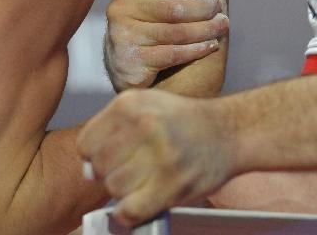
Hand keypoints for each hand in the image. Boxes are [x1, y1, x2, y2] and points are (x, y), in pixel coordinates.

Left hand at [78, 89, 234, 226]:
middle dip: (110, 174)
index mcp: (131, 103)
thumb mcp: (146, 106)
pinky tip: (143, 201)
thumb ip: (112, 130)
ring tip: (143, 182)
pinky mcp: (172, 183)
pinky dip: (131, 213)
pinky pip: (130, 210)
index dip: (94, 156)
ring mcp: (160, 155)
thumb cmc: (186, 122)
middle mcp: (144, 125)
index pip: (86, 143)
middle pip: (98, 167)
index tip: (111, 158)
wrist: (230, 131)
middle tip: (132, 170)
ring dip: (125, 192)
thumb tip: (87, 169)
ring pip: (114, 189)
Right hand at [104, 0, 228, 91]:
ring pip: (176, 32)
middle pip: (174, 8)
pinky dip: (196, 49)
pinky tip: (211, 45)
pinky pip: (172, 54)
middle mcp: (120, 7)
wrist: (136, 64)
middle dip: (204, 8)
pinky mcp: (130, 60)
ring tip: (222, 26)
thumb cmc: (157, 20)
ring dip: (206, 29)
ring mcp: (123, 35)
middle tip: (219, 8)